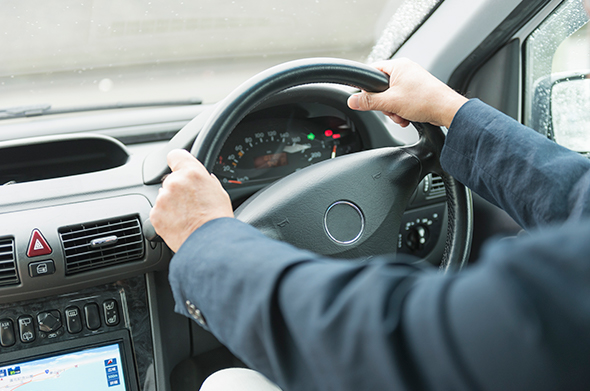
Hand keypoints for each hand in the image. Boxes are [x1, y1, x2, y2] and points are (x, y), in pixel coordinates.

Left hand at [150, 149, 233, 251]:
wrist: (209, 242)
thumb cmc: (217, 219)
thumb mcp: (219, 191)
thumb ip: (205, 180)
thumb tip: (203, 179)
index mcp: (192, 172)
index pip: (176, 154)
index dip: (178, 162)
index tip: (178, 167)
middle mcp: (174, 182)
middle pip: (171, 179)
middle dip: (178, 189)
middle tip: (191, 203)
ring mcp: (162, 199)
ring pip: (164, 196)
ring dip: (171, 204)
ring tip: (187, 216)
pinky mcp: (155, 215)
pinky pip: (158, 212)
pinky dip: (166, 217)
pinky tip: (180, 224)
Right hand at [347, 58, 467, 127]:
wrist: (446, 110)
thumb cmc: (425, 100)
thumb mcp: (390, 102)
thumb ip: (369, 101)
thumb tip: (353, 101)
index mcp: (398, 66)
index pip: (372, 71)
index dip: (367, 85)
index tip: (365, 97)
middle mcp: (405, 70)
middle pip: (381, 87)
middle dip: (384, 104)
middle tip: (390, 109)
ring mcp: (412, 81)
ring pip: (391, 97)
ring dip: (393, 110)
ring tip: (402, 115)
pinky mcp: (417, 91)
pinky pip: (401, 101)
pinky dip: (402, 111)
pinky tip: (407, 117)